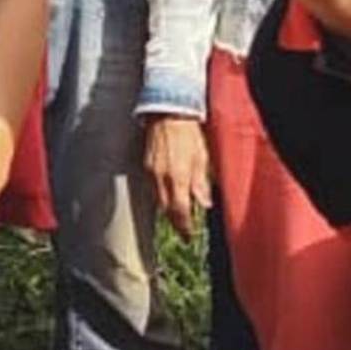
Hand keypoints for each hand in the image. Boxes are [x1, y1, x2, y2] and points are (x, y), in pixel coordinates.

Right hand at [143, 113, 211, 235]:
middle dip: (175, 222)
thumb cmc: (188, 132)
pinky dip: (161, 197)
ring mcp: (151, 172)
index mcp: (178, 176)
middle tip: (184, 232)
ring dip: (168, 210)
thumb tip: (204, 203)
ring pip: (158, 200)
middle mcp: (161, 177)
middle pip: (166, 209)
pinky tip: (169, 197)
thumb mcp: (201, 157)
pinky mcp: (146, 166)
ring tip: (178, 217)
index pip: (180, 210)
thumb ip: (200, 183)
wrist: (168, 113)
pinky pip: (153, 188)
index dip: (184, 227)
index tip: (189, 236)